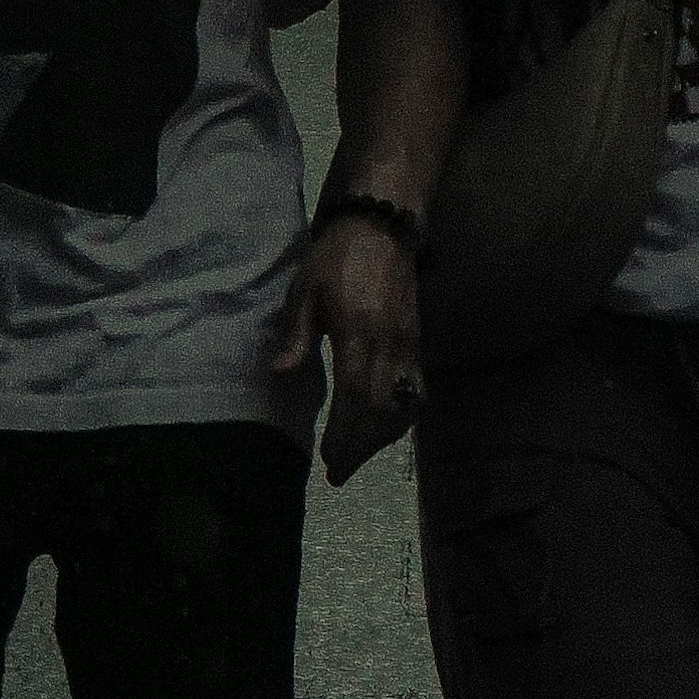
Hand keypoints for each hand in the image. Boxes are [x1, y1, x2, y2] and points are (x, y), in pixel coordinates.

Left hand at [281, 206, 425, 485]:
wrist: (382, 225)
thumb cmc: (336, 256)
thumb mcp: (305, 288)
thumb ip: (296, 333)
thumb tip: (281, 373)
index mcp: (359, 330)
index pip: (357, 394)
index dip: (345, 433)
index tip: (330, 460)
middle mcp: (391, 344)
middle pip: (383, 411)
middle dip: (361, 448)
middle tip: (339, 473)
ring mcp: (409, 345)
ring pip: (404, 407)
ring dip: (382, 440)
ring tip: (357, 457)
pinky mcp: (418, 343)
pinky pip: (417, 392)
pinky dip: (402, 419)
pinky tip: (384, 430)